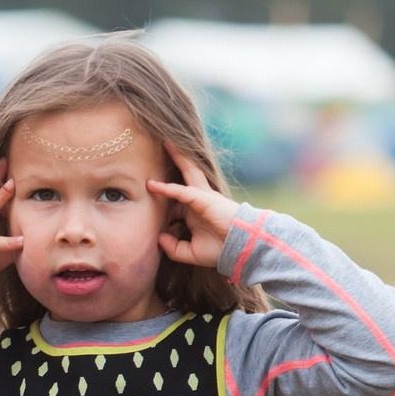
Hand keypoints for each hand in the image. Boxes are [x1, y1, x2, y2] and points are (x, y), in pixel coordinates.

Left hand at [149, 149, 242, 272]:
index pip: (176, 203)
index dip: (163, 210)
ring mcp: (202, 197)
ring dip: (177, 157)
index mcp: (196, 213)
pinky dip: (167, 189)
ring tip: (166, 142)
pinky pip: (181, 192)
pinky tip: (153, 185)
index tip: (153, 219)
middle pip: (185, 177)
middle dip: (176, 162)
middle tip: (164, 146)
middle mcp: (199, 200)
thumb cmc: (220, 250)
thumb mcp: (191, 253)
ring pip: (187, 173)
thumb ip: (173, 247)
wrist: (241, 247)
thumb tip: (159, 238)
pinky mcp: (203, 199)